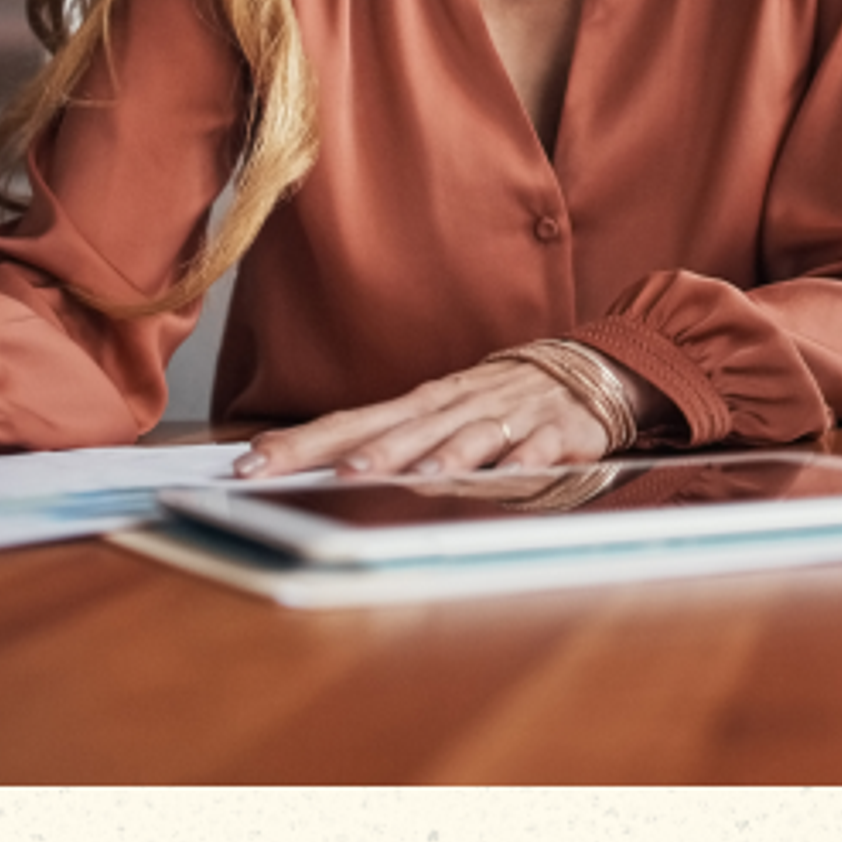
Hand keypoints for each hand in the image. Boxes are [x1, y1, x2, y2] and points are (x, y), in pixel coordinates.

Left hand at [235, 349, 636, 479]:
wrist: (592, 367)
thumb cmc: (499, 398)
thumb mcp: (438, 412)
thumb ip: (388, 440)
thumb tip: (317, 468)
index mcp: (421, 404)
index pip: (350, 422)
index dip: (300, 443)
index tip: (250, 463)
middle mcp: (456, 406)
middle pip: (399, 430)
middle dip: (360, 453)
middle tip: (321, 473)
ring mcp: (508, 415)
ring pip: (468, 436)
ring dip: (439, 454)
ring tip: (410, 474)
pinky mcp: (558, 430)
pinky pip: (540, 446)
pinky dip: (525, 459)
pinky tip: (507, 473)